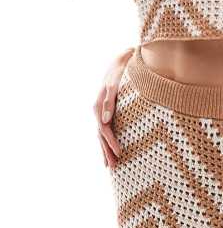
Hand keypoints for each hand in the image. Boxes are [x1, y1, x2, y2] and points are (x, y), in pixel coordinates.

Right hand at [93, 51, 131, 168]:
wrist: (119, 60)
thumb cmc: (119, 71)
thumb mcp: (115, 84)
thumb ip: (109, 102)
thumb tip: (105, 121)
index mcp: (99, 106)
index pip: (104, 130)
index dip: (111, 143)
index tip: (120, 154)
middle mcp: (98, 111)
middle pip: (101, 136)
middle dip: (107, 152)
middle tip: (114, 167)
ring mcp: (102, 112)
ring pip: (102, 135)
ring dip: (105, 150)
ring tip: (111, 165)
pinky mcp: (107, 111)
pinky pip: (105, 130)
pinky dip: (106, 142)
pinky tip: (109, 151)